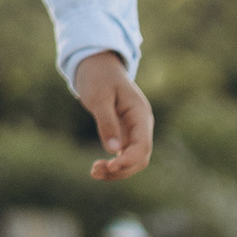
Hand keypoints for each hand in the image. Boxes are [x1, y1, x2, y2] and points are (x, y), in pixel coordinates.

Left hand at [75, 50, 153, 181]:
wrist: (95, 64)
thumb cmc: (97, 77)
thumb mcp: (99, 97)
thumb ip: (107, 122)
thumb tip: (113, 150)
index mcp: (140, 114)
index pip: (142, 146)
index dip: (128, 160)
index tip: (109, 166)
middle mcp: (141, 124)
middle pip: (140, 157)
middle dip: (121, 169)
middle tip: (94, 171)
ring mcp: (134, 129)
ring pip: (132, 159)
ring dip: (116, 170)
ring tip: (93, 172)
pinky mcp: (124, 133)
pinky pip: (124, 154)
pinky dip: (113, 163)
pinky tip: (97, 168)